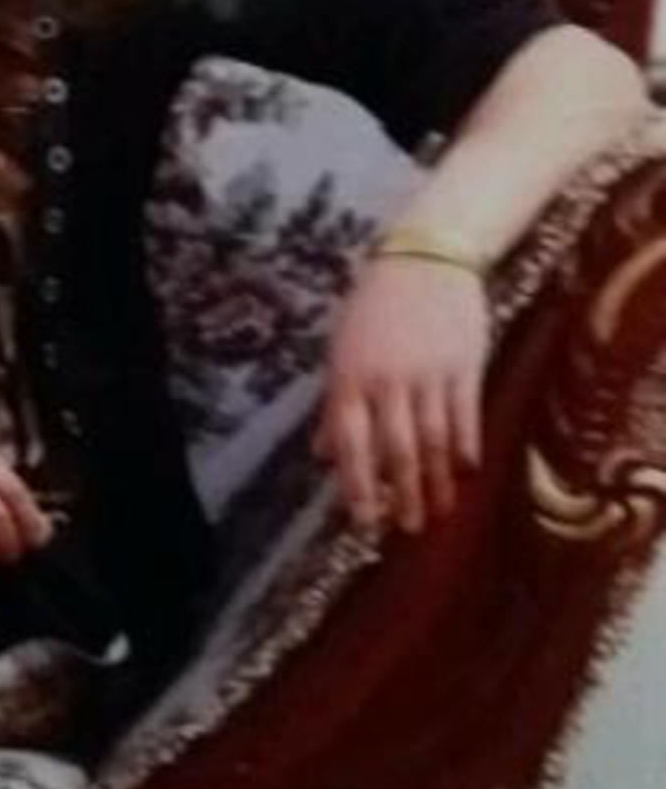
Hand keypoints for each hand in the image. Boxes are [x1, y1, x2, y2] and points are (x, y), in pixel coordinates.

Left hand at [313, 256, 490, 534]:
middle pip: (396, 450)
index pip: (352, 443)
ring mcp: (429, 374)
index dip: (358, 486)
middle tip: (405, 530)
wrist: (424, 259)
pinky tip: (466, 473)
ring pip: (433, 441)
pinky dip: (465, 448)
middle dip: (401, 494)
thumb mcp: (342, 349)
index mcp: (350, 377)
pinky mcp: (465, 367)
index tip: (363, 522)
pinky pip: (465, 417)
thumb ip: (335, 404)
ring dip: (436, 482)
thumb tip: (323, 452)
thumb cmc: (373, 306)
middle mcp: (387, 381)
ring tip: (438, 512)